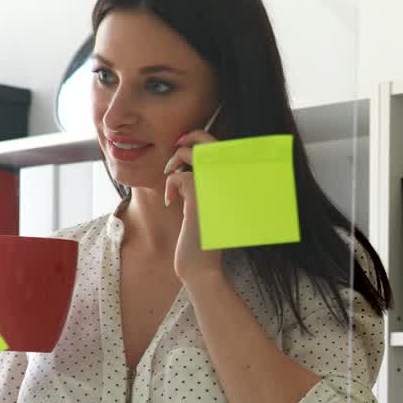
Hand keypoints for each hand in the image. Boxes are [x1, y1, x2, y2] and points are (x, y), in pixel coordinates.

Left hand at [164, 130, 224, 284]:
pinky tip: (171, 202)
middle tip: (175, 148)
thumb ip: (206, 184)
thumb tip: (191, 160)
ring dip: (174, 161)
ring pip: (190, 153)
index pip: (222, 147)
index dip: (202, 138)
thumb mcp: (207, 206)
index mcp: (233, 183)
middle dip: (190, 138)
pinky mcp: (198, 194)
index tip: (185, 146)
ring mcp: (214, 186)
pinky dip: (169, 186)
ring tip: (170, 175)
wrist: (201, 264)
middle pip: (209, 141)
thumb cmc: (203, 238)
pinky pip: (177, 176)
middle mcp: (228, 181)